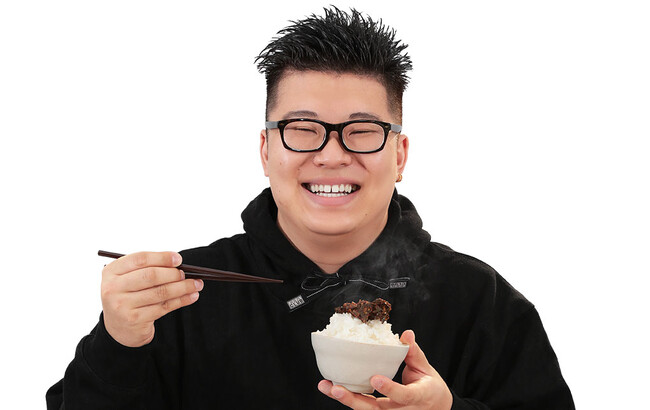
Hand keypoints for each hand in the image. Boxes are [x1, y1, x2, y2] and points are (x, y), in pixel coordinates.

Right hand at [101, 251, 202, 346]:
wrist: (118, 327)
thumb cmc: (129, 295)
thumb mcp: (129, 278)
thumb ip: (148, 268)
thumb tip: (177, 263)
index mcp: (111, 271)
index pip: (139, 259)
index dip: (162, 257)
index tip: (178, 259)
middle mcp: (113, 288)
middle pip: (150, 276)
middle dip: (173, 273)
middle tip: (187, 274)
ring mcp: (122, 306)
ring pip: (160, 292)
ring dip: (183, 287)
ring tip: (197, 284)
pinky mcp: (134, 320)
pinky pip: (164, 307)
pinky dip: (181, 300)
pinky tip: (192, 296)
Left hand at [318, 330, 452, 408]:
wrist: (435, 408)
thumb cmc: (429, 387)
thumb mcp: (426, 370)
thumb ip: (414, 353)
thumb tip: (406, 334)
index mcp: (417, 397)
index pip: (403, 396)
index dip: (389, 389)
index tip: (375, 379)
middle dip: (353, 401)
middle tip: (336, 389)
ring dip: (345, 399)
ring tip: (326, 387)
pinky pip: (362, 408)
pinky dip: (348, 398)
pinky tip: (332, 388)